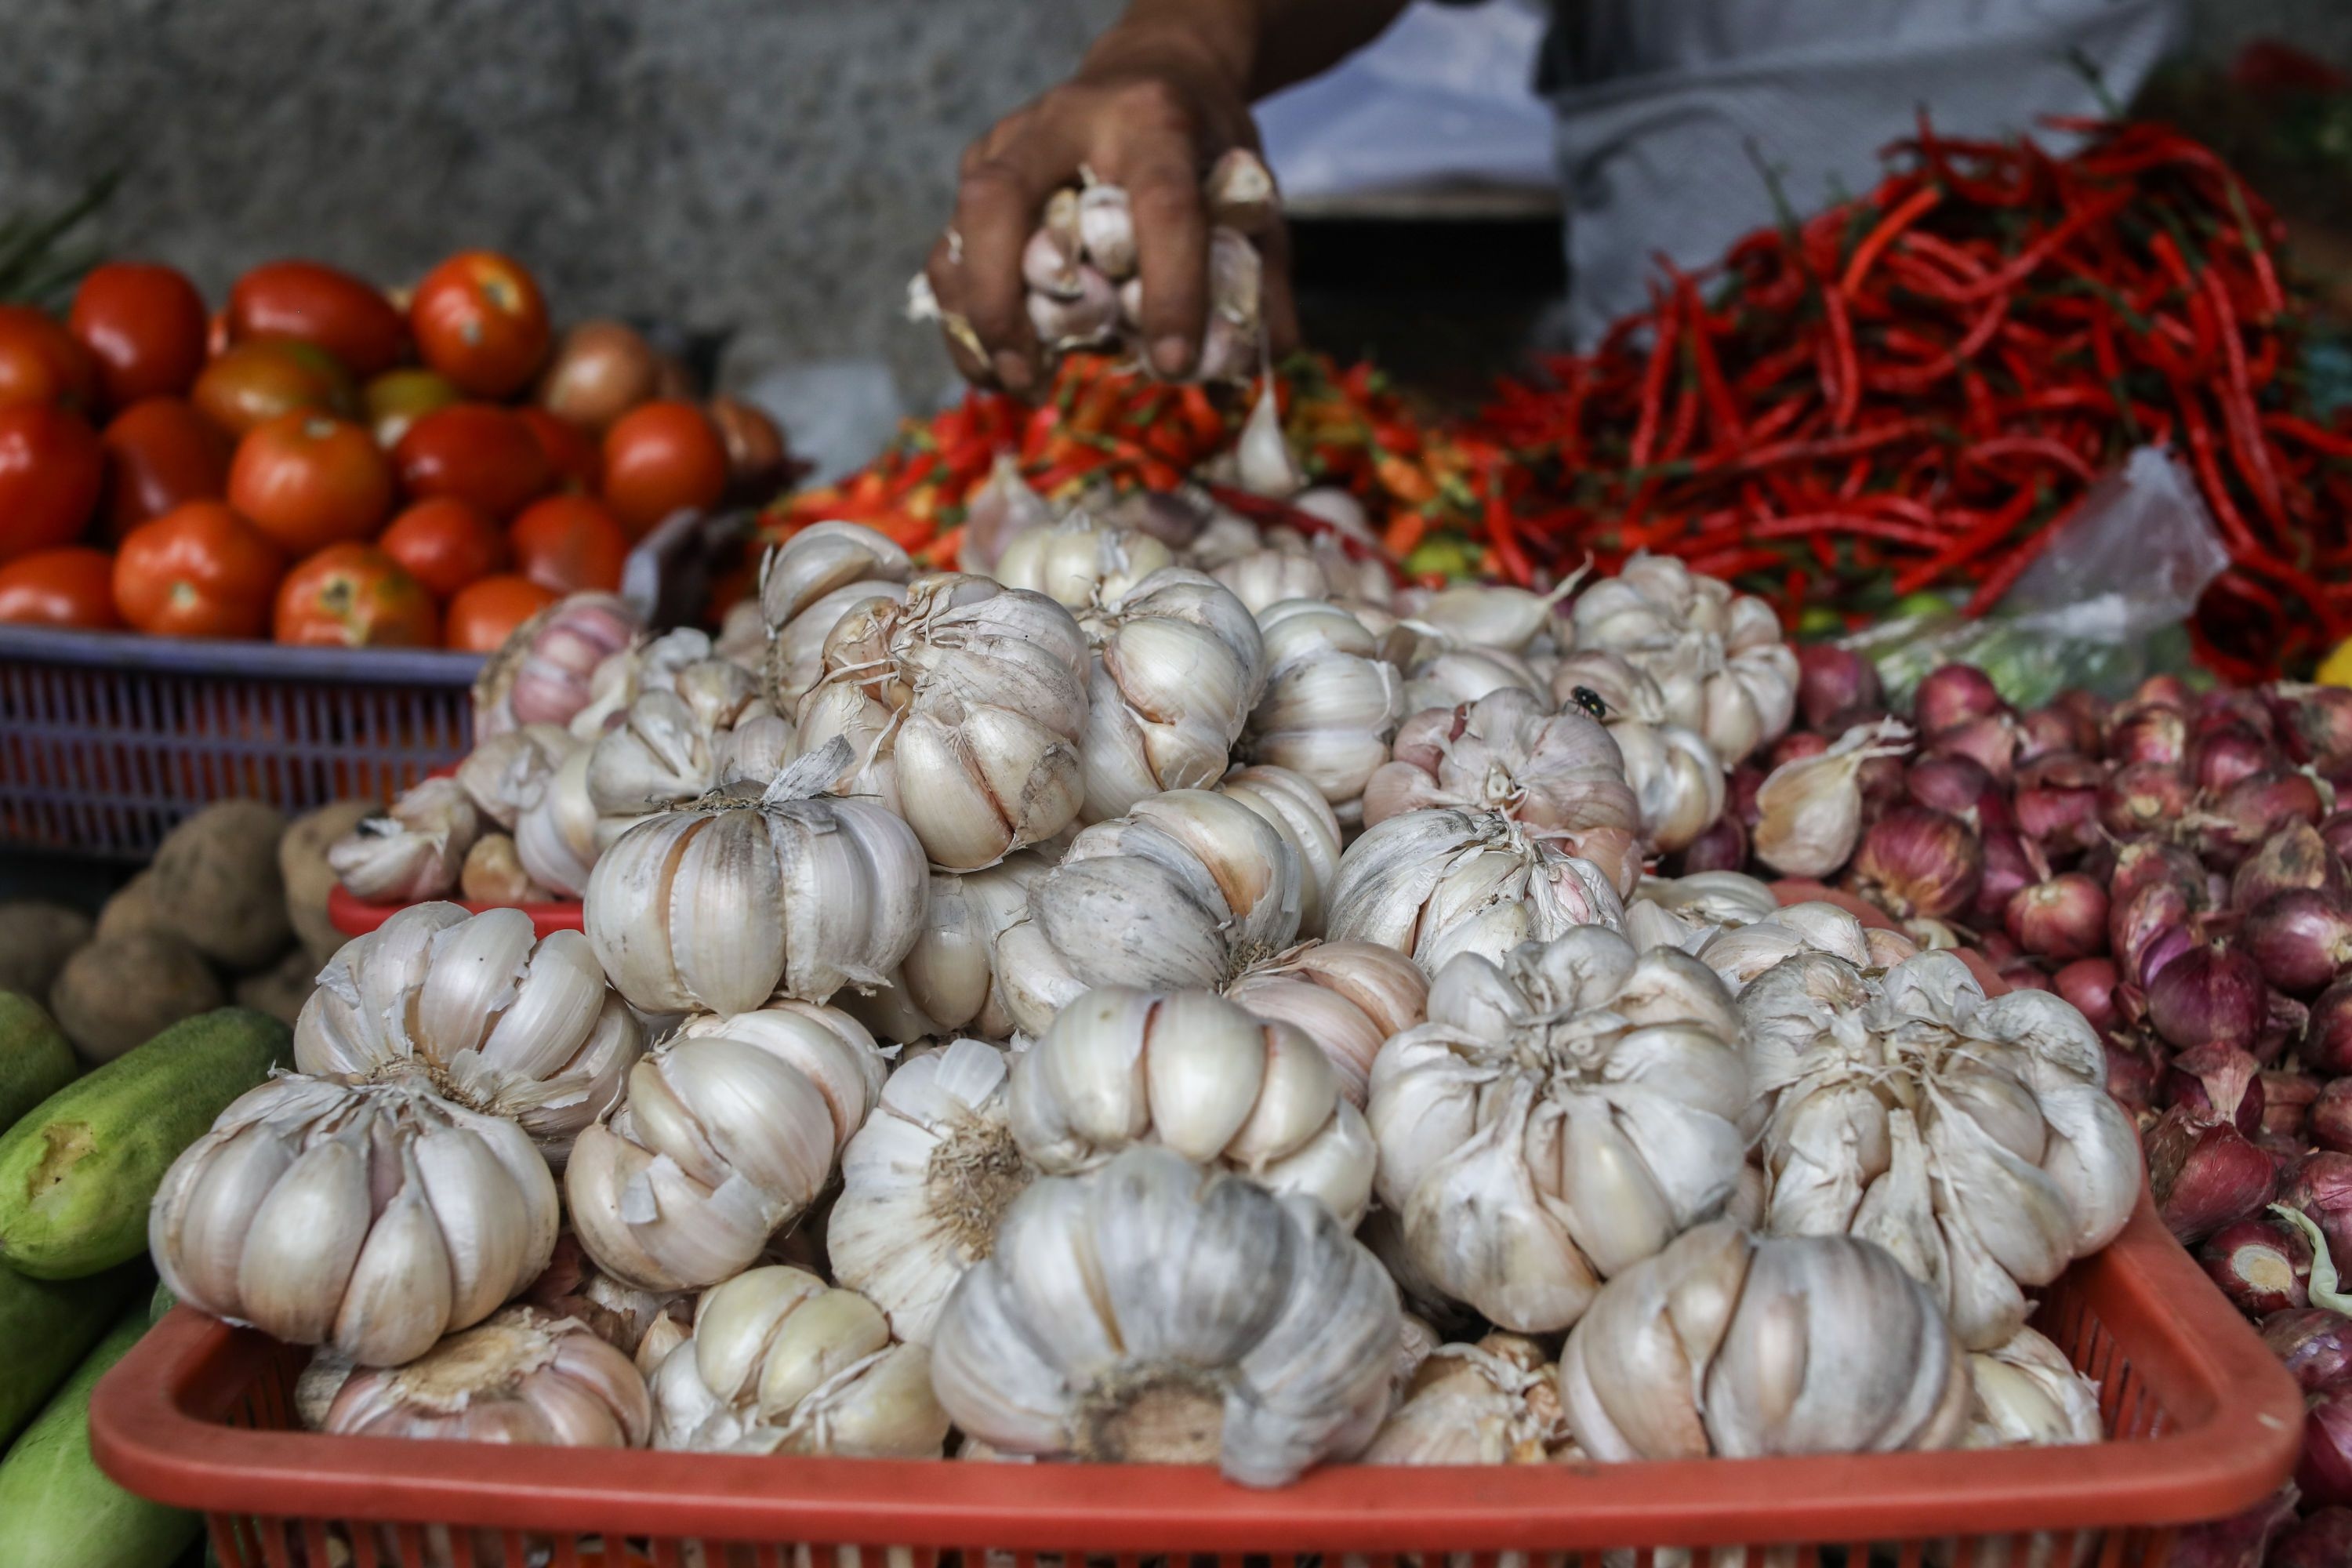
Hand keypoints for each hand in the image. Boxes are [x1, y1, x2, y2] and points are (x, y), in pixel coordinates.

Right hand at [925, 44, 1299, 394]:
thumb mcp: (1253, 198)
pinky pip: (950, 249)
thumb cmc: (1204, 148)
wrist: (1154, 73)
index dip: (1169, 288)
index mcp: (1153, 119)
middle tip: (1033, 376)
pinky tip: (994, 365)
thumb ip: (1260, 282)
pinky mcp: (980, 170)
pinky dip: (963, 316)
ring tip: (1012, 381)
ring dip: (975, 319)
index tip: (1172, 363)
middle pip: (1003, 202)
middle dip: (1007, 301)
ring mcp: (1009, 143)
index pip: (1158, 203)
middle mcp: (1064, 121)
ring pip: (960, 229)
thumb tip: (1248, 373)